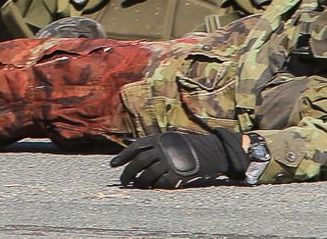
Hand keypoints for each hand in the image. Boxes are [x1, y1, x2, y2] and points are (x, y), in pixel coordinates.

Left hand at [110, 129, 246, 188]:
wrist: (214, 151)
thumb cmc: (190, 146)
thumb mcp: (171, 139)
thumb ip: (156, 144)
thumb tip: (135, 150)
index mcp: (160, 139)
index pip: (136, 147)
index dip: (123, 156)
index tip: (113, 164)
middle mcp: (163, 149)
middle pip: (138, 162)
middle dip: (127, 172)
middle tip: (123, 180)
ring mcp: (170, 162)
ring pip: (146, 174)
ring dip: (138, 181)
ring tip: (135, 185)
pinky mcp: (177, 174)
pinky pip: (160, 182)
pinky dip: (153, 185)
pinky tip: (151, 186)